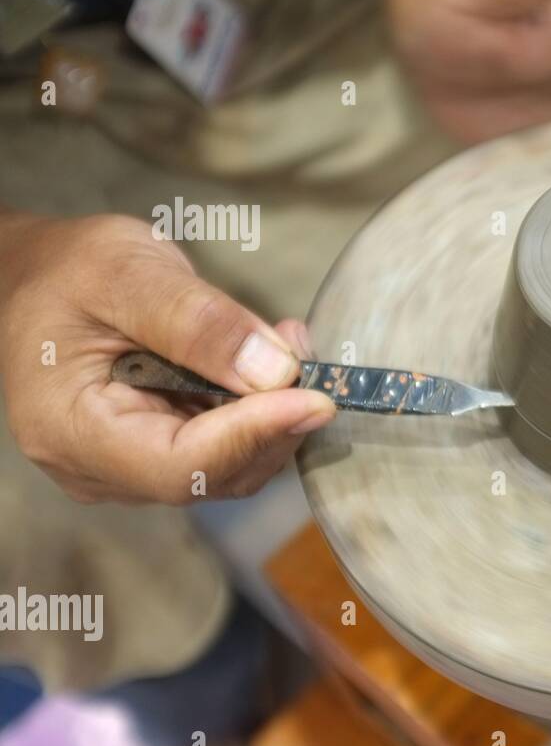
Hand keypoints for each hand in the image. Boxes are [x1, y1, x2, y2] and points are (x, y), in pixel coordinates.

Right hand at [0, 213, 335, 503]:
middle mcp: (99, 469)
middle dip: (274, 420)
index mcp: (70, 431)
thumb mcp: (126, 272)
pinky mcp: (161, 454)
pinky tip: (271, 361)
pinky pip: (228, 450)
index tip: (314, 398)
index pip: (178, 466)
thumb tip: (276, 372)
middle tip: (303, 352)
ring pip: (231, 468)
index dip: (253, 436)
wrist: (40, 278)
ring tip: (287, 344)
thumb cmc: (68, 271)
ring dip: (275, 414)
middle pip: (213, 474)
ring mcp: (131, 468)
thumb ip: (198, 323)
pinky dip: (262, 412)